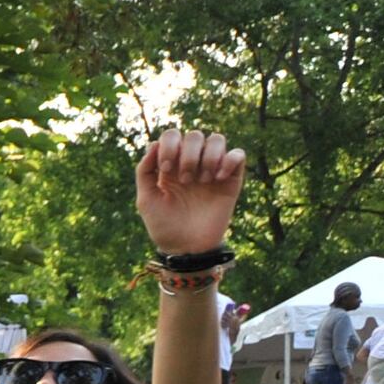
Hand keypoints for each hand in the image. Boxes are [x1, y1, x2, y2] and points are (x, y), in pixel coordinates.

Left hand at [133, 128, 248, 252]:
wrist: (187, 248)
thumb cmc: (164, 226)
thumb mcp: (146, 199)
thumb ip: (144, 171)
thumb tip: (153, 143)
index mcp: (171, 164)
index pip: (173, 135)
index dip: (169, 145)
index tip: (165, 169)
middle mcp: (192, 163)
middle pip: (195, 135)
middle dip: (188, 154)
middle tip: (184, 180)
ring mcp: (213, 170)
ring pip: (217, 139)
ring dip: (208, 155)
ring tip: (203, 180)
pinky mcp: (231, 180)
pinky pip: (238, 154)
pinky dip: (229, 160)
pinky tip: (218, 179)